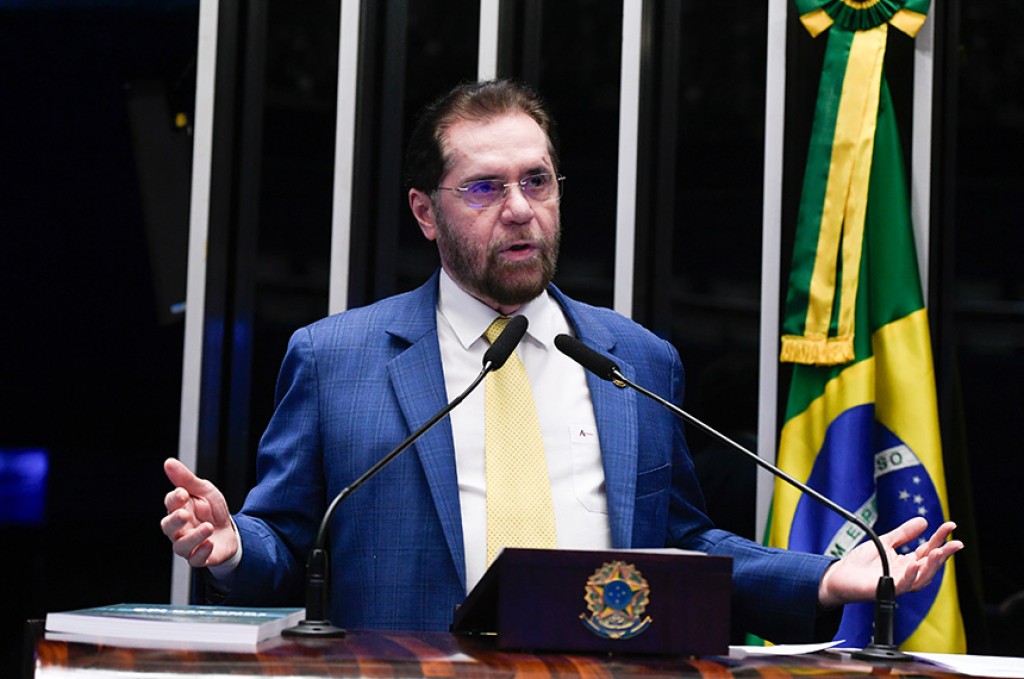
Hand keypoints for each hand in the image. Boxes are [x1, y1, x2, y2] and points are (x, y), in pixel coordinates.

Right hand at [160, 458, 238, 567]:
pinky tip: (210, 544)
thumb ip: (186, 479)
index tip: (183, 493)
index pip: (170, 504)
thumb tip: (168, 462)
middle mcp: (179, 528)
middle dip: (175, 521)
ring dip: (194, 537)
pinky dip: (202, 553)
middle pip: (168, 527)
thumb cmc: (212, 510)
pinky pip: (195, 560)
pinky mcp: (200, 557)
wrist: (229, 531)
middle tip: (184, 514)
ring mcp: (188, 544)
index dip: (174, 499)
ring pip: (181, 546)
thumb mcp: (204, 491)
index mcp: (179, 509)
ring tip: (208, 527)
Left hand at [818, 517, 961, 607]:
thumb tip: (923, 521)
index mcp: (908, 563)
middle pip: (930, 565)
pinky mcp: (886, 589)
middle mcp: (906, 574)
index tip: (950, 525)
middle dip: (944, 554)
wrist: (839, 576)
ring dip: (932, 565)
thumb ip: (903, 534)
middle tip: (956, 542)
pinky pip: (902, 585)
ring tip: (940, 551)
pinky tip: (914, 564)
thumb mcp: (885, 542)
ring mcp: (897, 583)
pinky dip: (910, 575)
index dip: (940, 539)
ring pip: (922, 578)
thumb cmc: (861, 562)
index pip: (928, 550)